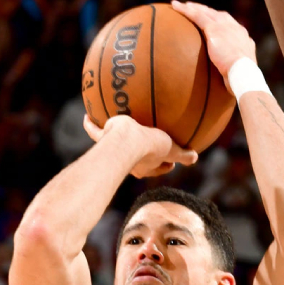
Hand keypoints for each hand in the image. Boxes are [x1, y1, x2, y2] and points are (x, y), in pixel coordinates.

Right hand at [83, 115, 197, 178]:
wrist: (127, 142)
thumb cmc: (150, 147)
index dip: (165, 166)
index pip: (158, 168)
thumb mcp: (171, 149)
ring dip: (112, 140)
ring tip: (111, 130)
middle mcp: (130, 161)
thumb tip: (196, 157)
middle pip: (136, 161)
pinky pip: (95, 132)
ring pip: (113, 146)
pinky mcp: (104, 138)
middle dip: (141, 157)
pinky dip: (91, 125)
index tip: (171, 162)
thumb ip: (183, 154)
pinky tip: (87, 116)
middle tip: (147, 146)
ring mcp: (115, 150)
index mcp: (146, 165)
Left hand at [171, 0, 256, 83]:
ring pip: (205, 13)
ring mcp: (224, 27)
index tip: (212, 20)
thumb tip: (227, 77)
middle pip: (217, 15)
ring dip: (192, 8)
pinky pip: (196, 16)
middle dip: (205, 11)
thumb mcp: (240, 70)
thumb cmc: (241, 77)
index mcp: (242, 37)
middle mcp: (234, 28)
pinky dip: (185, 10)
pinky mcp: (213, 28)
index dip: (220, 21)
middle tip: (194, 8)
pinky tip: (175, 7)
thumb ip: (232, 68)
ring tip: (180, 5)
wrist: (243, 72)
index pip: (230, 25)